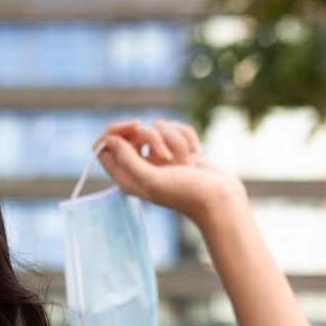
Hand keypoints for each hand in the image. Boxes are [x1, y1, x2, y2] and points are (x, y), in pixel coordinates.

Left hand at [94, 118, 247, 226]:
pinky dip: (187, 136)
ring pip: (158, 127)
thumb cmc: (186, 194)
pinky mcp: (176, 148)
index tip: (135, 125)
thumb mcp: (152, 180)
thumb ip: (128, 161)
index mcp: (126, 176)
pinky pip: (174, 128)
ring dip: (175, 140)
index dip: (116, 130)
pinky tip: (196, 152)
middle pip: (133, 132)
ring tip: (186, 163)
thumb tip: (110, 140)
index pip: (104, 146)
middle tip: (167, 156)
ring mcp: (158, 157)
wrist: (220, 199)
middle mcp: (139, 165)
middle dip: (154, 137)